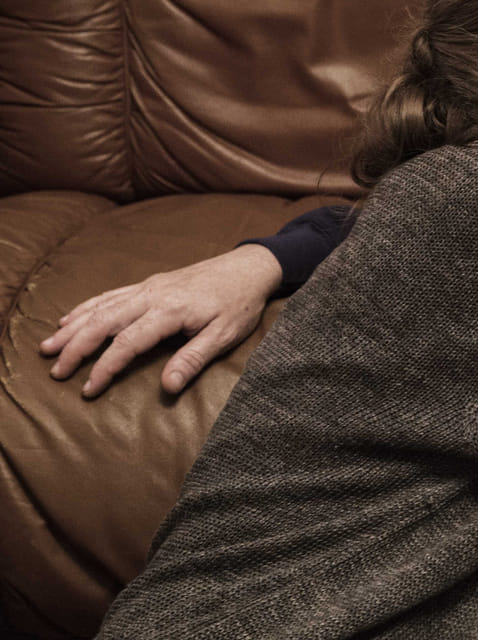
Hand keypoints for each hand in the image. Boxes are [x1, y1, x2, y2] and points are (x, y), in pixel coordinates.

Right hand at [40, 244, 283, 396]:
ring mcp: (149, 286)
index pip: (127, 343)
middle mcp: (153, 295)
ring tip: (48, 346)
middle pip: (103, 322)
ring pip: (102, 307)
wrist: (249, 267)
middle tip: (55, 371)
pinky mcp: (151, 283)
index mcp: (170, 311)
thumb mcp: (225, 335)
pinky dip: (87, 306)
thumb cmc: (240, 303)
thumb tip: (169, 386)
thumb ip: (194, 359)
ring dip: (73, 327)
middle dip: (76, 347)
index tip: (88, 389)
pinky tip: (70, 318)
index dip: (105, 367)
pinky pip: (111, 294)